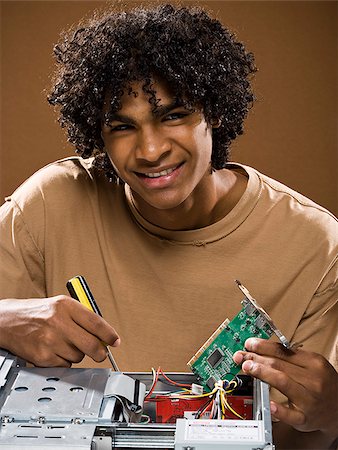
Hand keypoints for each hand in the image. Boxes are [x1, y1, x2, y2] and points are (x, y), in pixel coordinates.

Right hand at [0, 296, 119, 366]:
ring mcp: (50, 340)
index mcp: (66, 305)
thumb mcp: (61, 305)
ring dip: (77, 354)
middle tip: (101, 353)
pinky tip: (54, 350)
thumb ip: (83, 318)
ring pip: (78, 356)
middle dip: (100, 352)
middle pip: (91, 345)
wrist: (8, 321)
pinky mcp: (43, 356)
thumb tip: (104, 335)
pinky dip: (63, 361)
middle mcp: (58, 322)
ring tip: (63, 343)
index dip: (109, 335)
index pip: (96, 323)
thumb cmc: (38, 313)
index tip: (115, 341)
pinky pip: (65, 365)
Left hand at [233, 338, 337, 441]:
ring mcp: (309, 399)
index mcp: (313, 362)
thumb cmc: (322, 383)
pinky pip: (291, 414)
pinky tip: (269, 404)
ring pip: (283, 383)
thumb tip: (262, 349)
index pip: (283, 351)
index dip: (263, 346)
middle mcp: (312, 380)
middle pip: (279, 365)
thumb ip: (290, 356)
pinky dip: (279, 410)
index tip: (249, 344)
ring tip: (248, 368)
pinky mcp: (306, 418)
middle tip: (242, 357)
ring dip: (262, 374)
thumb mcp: (312, 364)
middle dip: (257, 359)